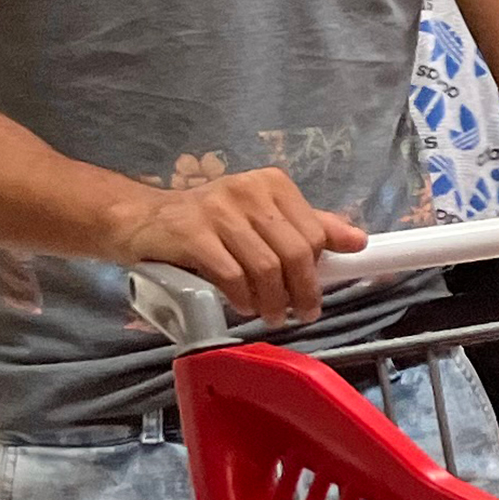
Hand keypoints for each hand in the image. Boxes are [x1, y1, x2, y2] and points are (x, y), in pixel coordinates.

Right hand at [117, 171, 363, 325]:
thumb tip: (358, 241)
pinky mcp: (192, 234)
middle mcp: (248, 191)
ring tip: (270, 315)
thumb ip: (308, 228)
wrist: (140, 220)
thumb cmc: (208, 224)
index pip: (314, 233)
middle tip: (299, 314)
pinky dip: (243, 298)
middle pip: (295, 252)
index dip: (319, 271)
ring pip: (266, 267)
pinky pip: (232, 275)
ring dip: (272, 301)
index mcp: (272, 184)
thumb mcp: (260, 219)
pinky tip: (243, 306)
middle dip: (302, 292)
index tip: (313, 295)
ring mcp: (218, 210)